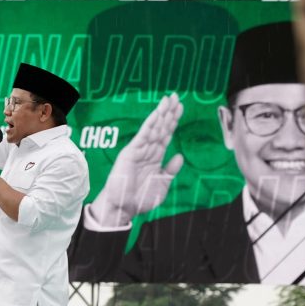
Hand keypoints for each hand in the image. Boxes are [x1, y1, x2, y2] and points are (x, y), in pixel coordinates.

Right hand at [89, 93, 183, 226]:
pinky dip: (150, 125)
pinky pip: (142, 136)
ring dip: (161, 114)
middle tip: (176, 96)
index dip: (173, 121)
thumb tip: (179, 156)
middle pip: (160, 128)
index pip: (165, 135)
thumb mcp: (161, 185)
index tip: (180, 107)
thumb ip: (170, 170)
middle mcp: (147, 152)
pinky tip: (157, 114)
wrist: (124, 209)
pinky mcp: (131, 153)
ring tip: (168, 100)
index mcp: (155, 158)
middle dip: (169, 112)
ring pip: (153, 129)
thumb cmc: (140, 200)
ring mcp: (138, 151)